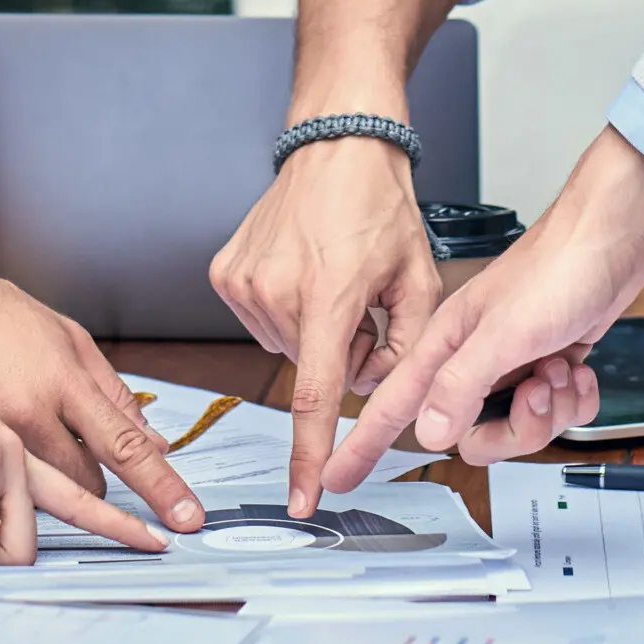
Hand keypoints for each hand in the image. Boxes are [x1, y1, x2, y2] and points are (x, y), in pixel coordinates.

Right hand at [0, 266, 206, 538]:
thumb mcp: (66, 337)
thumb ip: (112, 393)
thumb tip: (153, 441)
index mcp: (61, 380)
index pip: (124, 444)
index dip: (159, 485)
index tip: (186, 517)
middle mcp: (29, 413)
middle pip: (86, 482)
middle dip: (94, 479)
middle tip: (76, 452)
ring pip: (47, 493)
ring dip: (56, 484)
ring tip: (38, 451)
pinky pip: (9, 489)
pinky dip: (20, 485)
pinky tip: (10, 462)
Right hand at [209, 135, 442, 513]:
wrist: (338, 146)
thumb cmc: (379, 206)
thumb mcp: (419, 280)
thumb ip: (406, 348)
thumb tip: (381, 391)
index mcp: (328, 296)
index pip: (314, 395)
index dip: (308, 454)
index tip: (301, 496)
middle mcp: (276, 290)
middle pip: (310, 366)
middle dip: (340, 351)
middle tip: (358, 303)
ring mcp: (243, 281)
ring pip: (284, 345)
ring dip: (311, 329)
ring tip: (329, 278)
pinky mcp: (224, 272)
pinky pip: (259, 319)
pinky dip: (284, 309)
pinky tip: (300, 271)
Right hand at [325, 128, 643, 487]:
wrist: (611, 235)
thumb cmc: (556, 265)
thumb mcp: (503, 332)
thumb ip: (460, 384)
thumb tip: (428, 432)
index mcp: (446, 345)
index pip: (394, 404)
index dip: (364, 443)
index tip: (337, 476)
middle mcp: (474, 357)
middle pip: (471, 435)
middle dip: (513, 427)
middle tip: (532, 392)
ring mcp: (512, 361)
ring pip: (517, 426)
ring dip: (549, 407)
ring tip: (559, 368)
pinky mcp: (547, 362)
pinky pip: (553, 412)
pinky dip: (573, 398)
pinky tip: (578, 368)